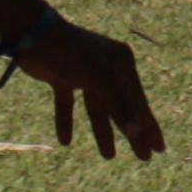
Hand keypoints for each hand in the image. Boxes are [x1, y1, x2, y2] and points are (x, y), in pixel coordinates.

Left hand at [22, 21, 161, 159]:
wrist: (33, 33)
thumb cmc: (72, 52)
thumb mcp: (99, 78)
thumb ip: (118, 105)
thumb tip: (136, 133)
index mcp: (121, 64)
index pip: (138, 102)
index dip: (148, 127)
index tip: (158, 149)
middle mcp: (105, 68)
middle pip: (121, 107)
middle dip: (131, 134)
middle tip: (144, 158)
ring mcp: (83, 73)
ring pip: (96, 108)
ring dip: (102, 131)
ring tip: (109, 156)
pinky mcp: (62, 76)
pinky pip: (67, 103)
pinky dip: (66, 120)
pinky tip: (65, 140)